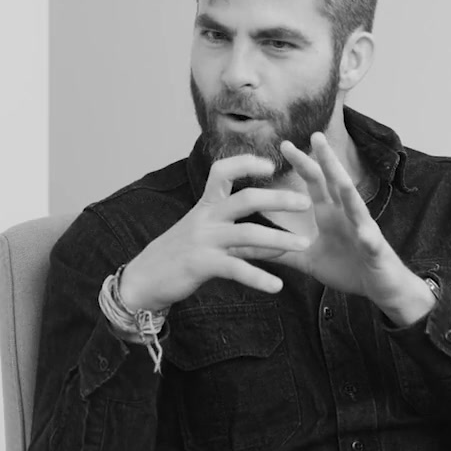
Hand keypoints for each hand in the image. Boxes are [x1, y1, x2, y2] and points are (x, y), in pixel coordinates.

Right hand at [117, 154, 312, 310]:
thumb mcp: (207, 238)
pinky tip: (277, 287)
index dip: (246, 163)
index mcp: (205, 206)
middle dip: (279, 199)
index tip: (271, 164)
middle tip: (306, 203)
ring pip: (247, 233)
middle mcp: (205, 218)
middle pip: (246, 199)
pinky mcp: (202, 264)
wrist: (143, 280)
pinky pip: (236, 269)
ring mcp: (204, 240)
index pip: (223, 171)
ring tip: (304, 245)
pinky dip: (258, 278)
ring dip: (279, 239)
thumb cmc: (178, 256)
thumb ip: (241, 237)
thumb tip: (277, 242)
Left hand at [270, 133, 434, 324]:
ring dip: (349, 191)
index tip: (284, 145)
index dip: (303, 164)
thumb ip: (281, 251)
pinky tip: (365, 234)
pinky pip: (371, 243)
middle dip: (327, 160)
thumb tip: (248, 248)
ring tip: (340, 177)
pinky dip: (368, 238)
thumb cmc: (347, 268)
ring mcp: (364, 230)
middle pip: (336, 183)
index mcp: (330, 214)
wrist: (379, 288)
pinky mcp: (376, 250)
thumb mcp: (308, 260)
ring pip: (357, 206)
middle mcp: (347, 216)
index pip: (315, 183)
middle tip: (315, 136)